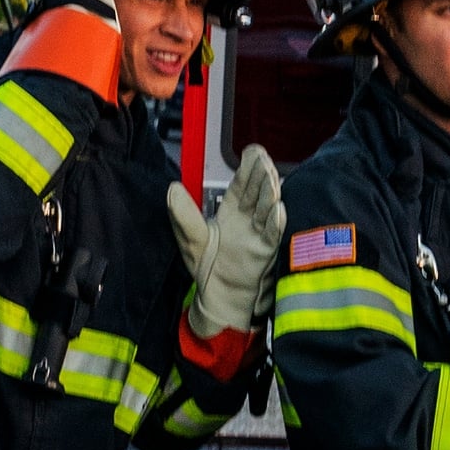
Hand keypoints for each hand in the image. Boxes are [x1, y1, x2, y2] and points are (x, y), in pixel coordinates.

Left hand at [165, 144, 285, 337]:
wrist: (218, 298)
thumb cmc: (207, 268)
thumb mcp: (190, 238)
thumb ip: (182, 214)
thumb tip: (172, 188)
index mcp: (232, 211)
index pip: (242, 184)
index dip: (247, 168)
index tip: (252, 152)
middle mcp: (249, 219)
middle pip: (257, 192)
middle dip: (261, 175)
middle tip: (263, 159)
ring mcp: (259, 234)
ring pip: (266, 209)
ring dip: (270, 193)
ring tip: (271, 178)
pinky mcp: (265, 252)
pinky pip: (272, 235)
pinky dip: (275, 223)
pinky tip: (277, 209)